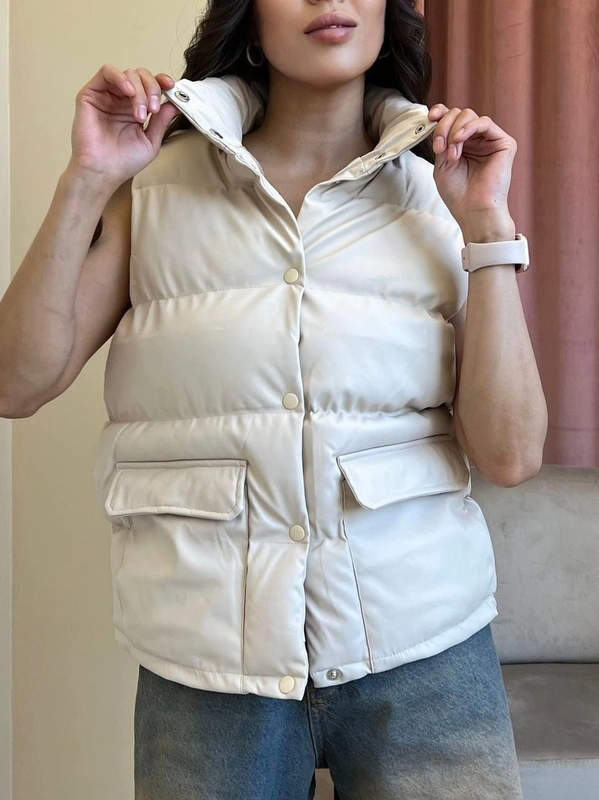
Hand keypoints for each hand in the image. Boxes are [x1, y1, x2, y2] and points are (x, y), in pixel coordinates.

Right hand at [69, 64, 181, 189]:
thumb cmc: (124, 161)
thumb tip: (175, 103)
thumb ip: (162, 120)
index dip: (161, 81)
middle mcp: (121, 99)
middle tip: (153, 110)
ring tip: (140, 113)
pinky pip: (106, 71)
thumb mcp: (151, 140)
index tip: (172, 86)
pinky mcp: (91, 93)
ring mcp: (106, 95)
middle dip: (152, 89)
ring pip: (128, 74)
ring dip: (139, 90)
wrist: (103, 171)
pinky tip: (129, 93)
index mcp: (135, 108)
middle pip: (141, 77)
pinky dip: (121, 77)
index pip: (150, 86)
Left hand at [428, 104, 516, 232]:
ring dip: (454, 132)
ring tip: (451, 154)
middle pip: (459, 114)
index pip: (452, 117)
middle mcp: (477, 140)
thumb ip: (441, 141)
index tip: (430, 117)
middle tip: (439, 148)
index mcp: (462, 144)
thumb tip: (438, 119)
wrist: (473, 211)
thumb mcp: (441, 164)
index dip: (440, 112)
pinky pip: (484, 122)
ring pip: (469, 115)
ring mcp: (491, 140)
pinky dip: (468, 128)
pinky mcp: (504, 143)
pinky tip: (459, 140)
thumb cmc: (458, 194)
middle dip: (444, 127)